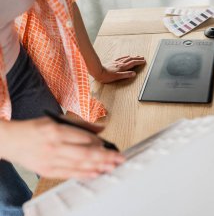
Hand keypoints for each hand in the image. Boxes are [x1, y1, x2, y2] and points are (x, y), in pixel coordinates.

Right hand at [0, 117, 124, 178]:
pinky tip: (96, 173)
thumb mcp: (57, 120)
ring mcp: (50, 161)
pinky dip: (84, 174)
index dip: (98, 143)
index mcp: (56, 130)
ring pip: (79, 165)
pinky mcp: (48, 171)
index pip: (82, 138)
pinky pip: (69, 174)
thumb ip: (81, 124)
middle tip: (119, 158)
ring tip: (112, 166)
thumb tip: (102, 128)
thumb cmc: (36, 129)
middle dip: (105, 157)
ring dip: (98, 167)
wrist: (12, 141)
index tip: (110, 145)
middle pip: (84, 154)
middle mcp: (54, 146)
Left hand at [95, 56, 145, 83]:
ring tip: (137, 56)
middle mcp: (120, 64)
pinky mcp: (113, 62)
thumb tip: (134, 74)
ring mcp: (116, 62)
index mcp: (122, 67)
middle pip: (131, 59)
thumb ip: (126, 75)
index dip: (138, 62)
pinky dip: (125, 56)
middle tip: (143, 57)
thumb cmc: (106, 76)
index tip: (144, 61)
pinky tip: (126, 56)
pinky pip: (121, 58)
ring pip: (126, 58)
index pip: (132, 63)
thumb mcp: (117, 77)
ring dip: (132, 57)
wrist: (97, 71)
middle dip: (137, 58)